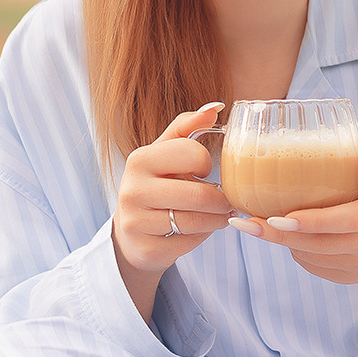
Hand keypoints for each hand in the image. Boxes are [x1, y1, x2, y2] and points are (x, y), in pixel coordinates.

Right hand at [113, 103, 232, 285]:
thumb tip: (216, 107)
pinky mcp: (145, 249)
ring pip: (197, 221)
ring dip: (217, 219)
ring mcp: (136, 222)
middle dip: (221, 199)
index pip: (192, 154)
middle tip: (227, 200)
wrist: (130, 233)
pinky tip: (199, 230)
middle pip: (199, 194)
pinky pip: (189, 242)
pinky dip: (201, 237)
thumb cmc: (155, 186)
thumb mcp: (164, 153)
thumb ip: (187, 127)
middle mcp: (132, 189)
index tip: (203, 171)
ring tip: (220, 214)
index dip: (206, 164)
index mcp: (140, 159)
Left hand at [230, 152, 357, 285]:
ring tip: (256, 224)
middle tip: (244, 223)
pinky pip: (312, 266)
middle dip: (278, 235)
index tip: (275, 217)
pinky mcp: (347, 279)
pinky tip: (284, 236)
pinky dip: (295, 251)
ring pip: (310, 257)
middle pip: (317, 245)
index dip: (309, 222)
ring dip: (282, 242)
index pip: (343, 222)